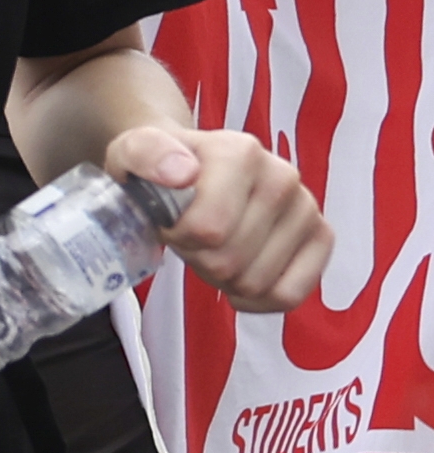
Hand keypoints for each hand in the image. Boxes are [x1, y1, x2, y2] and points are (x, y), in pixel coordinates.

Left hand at [115, 125, 328, 312]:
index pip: (209, 228)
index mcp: (240, 152)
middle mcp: (282, 176)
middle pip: (231, 260)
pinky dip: (257, 300)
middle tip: (188, 237)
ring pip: (257, 282)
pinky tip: (235, 282)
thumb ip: (144, 154)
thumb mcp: (132, 152)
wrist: (185, 165)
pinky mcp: (320, 237)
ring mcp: (306, 208)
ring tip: (210, 248)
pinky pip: (290, 294)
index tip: (168, 220)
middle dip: (198, 258)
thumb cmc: (158, 167)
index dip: (178, 236)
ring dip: (222, 278)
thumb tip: (181, 173)